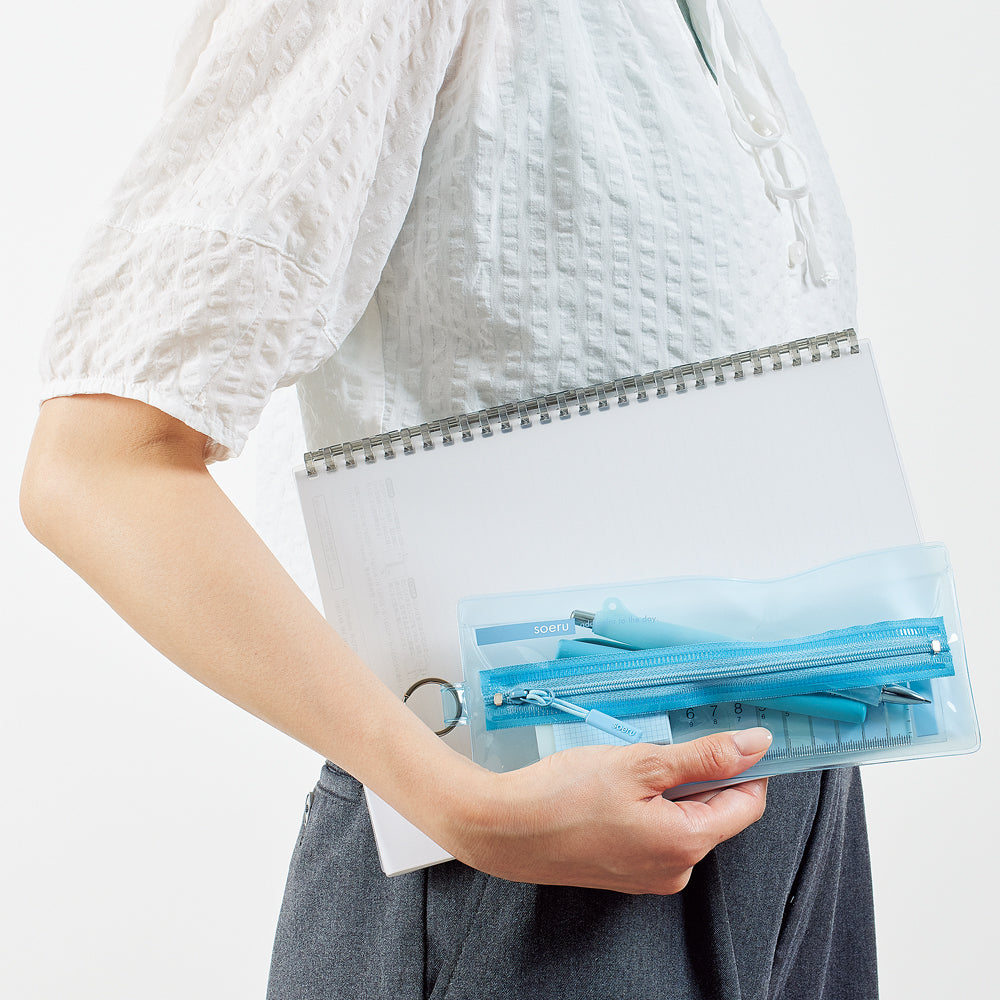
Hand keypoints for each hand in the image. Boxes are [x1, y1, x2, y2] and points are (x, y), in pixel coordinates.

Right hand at [441, 728, 771, 894]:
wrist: (504, 829)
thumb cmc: (563, 796)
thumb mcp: (640, 764)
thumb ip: (703, 757)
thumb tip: (755, 745)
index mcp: (686, 844)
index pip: (747, 803)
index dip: (745, 766)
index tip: (730, 736)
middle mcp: (676, 870)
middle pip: (715, 812)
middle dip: (700, 775)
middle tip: (662, 746)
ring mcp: (649, 875)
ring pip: (684, 821)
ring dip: (671, 790)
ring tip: (631, 768)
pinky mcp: (626, 872)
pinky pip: (657, 835)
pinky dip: (649, 808)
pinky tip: (617, 790)